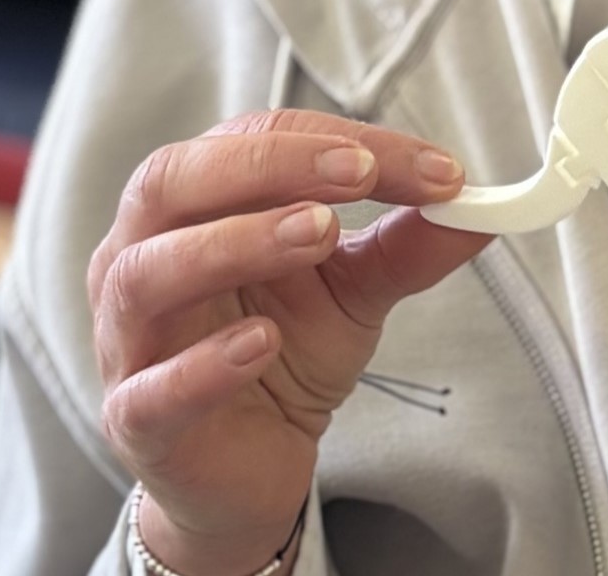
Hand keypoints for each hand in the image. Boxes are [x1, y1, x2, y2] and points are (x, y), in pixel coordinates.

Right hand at [88, 109, 489, 571]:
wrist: (249, 466)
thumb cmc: (282, 351)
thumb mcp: (356, 289)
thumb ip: (408, 245)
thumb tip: (480, 207)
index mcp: (194, 204)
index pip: (252, 142)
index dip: (335, 141)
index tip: (430, 168)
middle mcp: (140, 255)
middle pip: (170, 181)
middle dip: (268, 166)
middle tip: (357, 173)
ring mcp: (128, 338)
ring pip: (146, 272)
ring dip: (235, 242)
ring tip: (318, 233)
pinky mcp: (134, 420)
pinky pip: (150, 388)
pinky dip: (203, 363)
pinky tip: (261, 343)